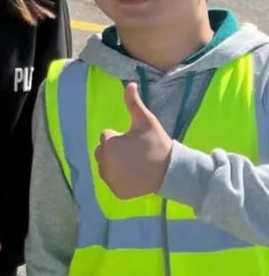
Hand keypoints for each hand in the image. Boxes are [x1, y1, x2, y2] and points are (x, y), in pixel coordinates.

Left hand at [96, 82, 172, 198]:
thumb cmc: (157, 144)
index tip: (136, 142)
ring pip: (107, 166)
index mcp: (108, 143)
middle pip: (104, 152)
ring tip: (135, 165)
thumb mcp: (145, 121)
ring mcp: (110, 178)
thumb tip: (129, 84)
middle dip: (116, 151)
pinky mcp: (117, 191)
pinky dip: (120, 180)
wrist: (172, 171)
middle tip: (136, 154)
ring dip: (116, 164)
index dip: (121, 137)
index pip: (107, 136)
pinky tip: (134, 176)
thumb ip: (133, 103)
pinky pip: (113, 181)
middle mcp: (104, 162)